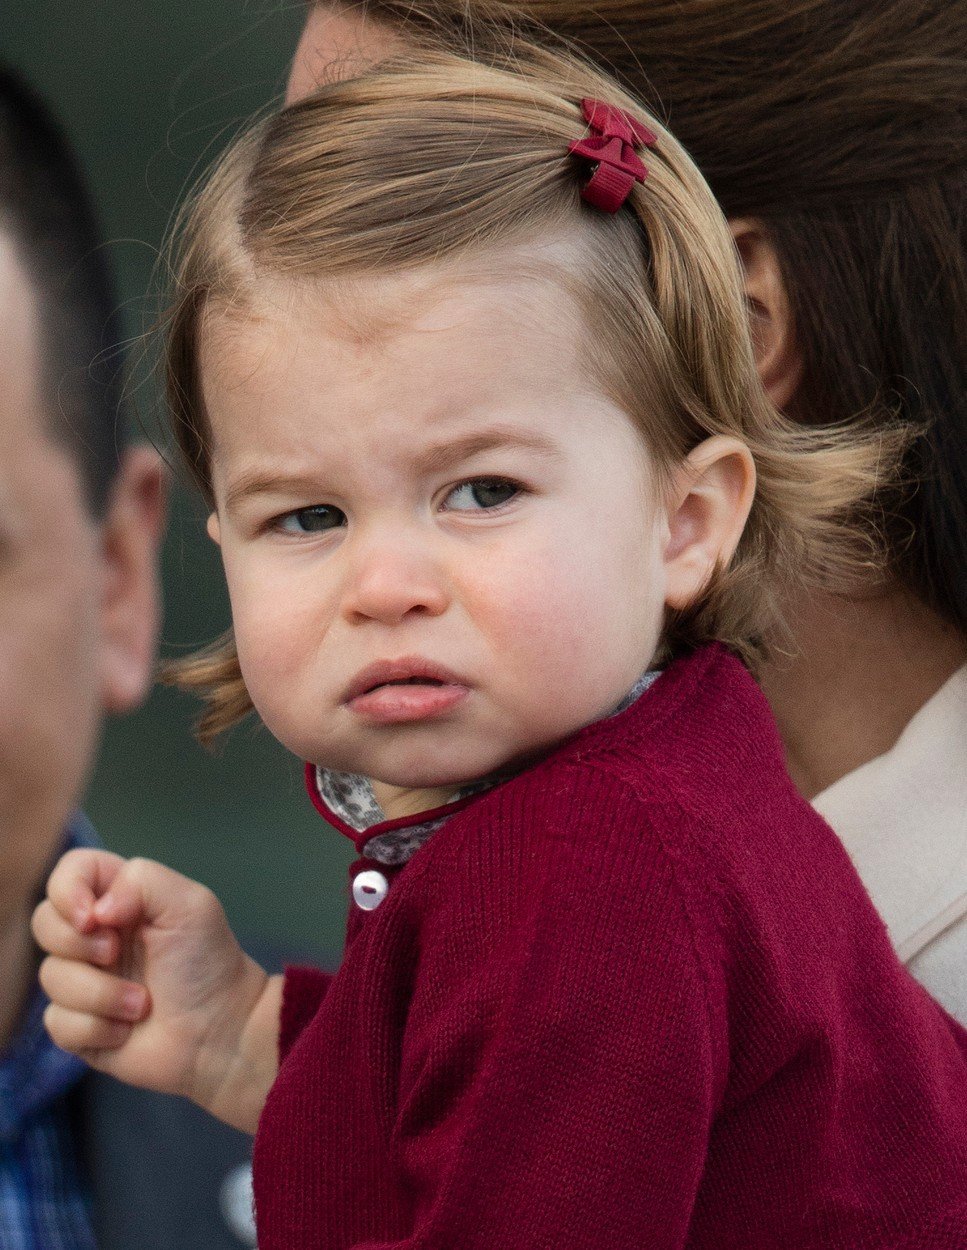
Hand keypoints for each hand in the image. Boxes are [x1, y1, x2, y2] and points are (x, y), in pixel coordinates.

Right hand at [31, 848, 280, 1132]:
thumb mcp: (190, 904)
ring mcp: (84, 980)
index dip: (68, 890)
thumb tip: (95, 912)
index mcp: (120, 898)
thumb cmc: (208, 962)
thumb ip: (142, 882)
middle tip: (116, 954)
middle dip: (78, 944)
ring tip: (142, 1003)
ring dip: (101, 994)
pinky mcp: (78, 1025)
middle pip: (44, 922)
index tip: (93, 917)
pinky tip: (128, 1029)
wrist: (221, 1030)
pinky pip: (57, 1021)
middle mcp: (95, 935)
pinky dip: (97, 1027)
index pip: (70, 872)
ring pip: (51, 977)